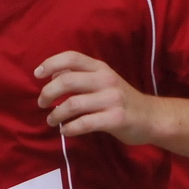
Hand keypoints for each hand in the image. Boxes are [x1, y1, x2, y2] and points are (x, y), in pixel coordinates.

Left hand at [35, 51, 156, 141]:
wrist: (152, 117)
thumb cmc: (121, 99)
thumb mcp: (104, 81)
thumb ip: (81, 76)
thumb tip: (52, 76)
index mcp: (100, 68)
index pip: (71, 57)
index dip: (50, 63)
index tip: (37, 75)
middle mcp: (106, 80)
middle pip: (67, 81)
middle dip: (48, 93)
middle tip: (42, 103)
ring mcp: (112, 99)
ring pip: (73, 104)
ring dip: (56, 114)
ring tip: (52, 121)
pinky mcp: (115, 119)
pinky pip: (85, 123)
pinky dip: (70, 128)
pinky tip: (66, 131)